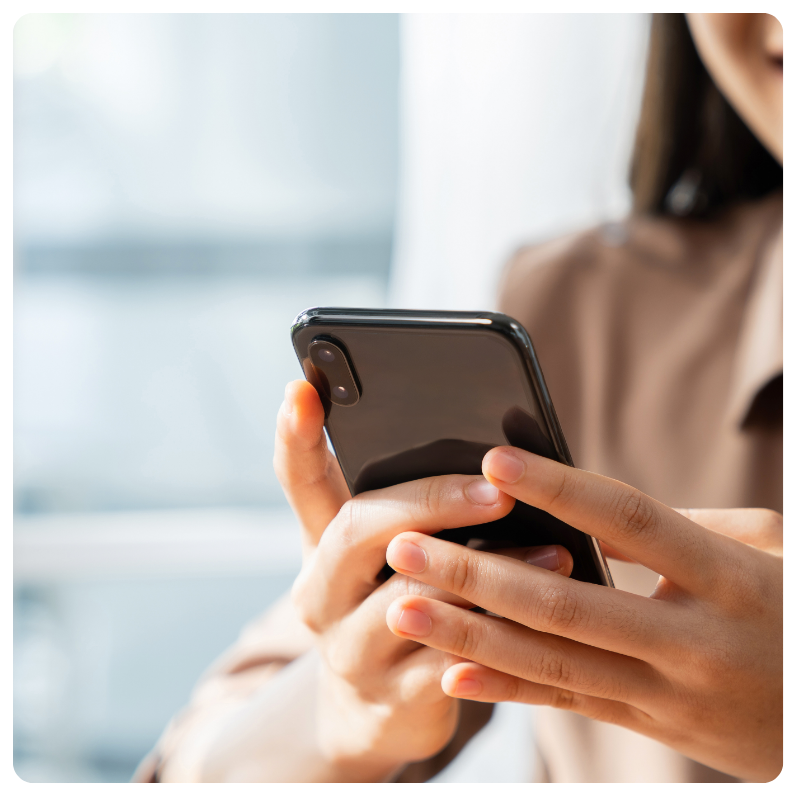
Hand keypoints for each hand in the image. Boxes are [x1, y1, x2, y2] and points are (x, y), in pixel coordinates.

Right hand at [274, 384, 571, 778]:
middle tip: (495, 490)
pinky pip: (451, 664)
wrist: (369, 715)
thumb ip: (414, 509)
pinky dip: (502, 637)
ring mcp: (350, 651)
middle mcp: (320, 593)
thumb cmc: (389, 607)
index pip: (300, 480)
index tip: (300, 389)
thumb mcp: (382, 558)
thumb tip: (492, 451)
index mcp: (320, 545)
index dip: (296, 436)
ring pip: (412, 600)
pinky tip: (547, 620)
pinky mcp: (393, 702)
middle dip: (431, 501)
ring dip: (488, 572)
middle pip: (357, 530)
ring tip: (552, 551)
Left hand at [384, 446, 783, 781]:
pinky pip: (570, 706)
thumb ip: (678, 528)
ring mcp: (670, 697)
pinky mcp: (653, 727)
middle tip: (406, 544)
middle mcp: (692, 643)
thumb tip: (585, 513)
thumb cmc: (799, 606)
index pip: (629, 522)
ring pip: (553, 663)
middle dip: (477, 574)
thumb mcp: (766, 550)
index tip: (493, 462)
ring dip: (470, 635)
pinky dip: (509, 690)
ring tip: (403, 607)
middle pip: (565, 603)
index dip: (559, 490)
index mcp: (728, 579)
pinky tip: (451, 672)